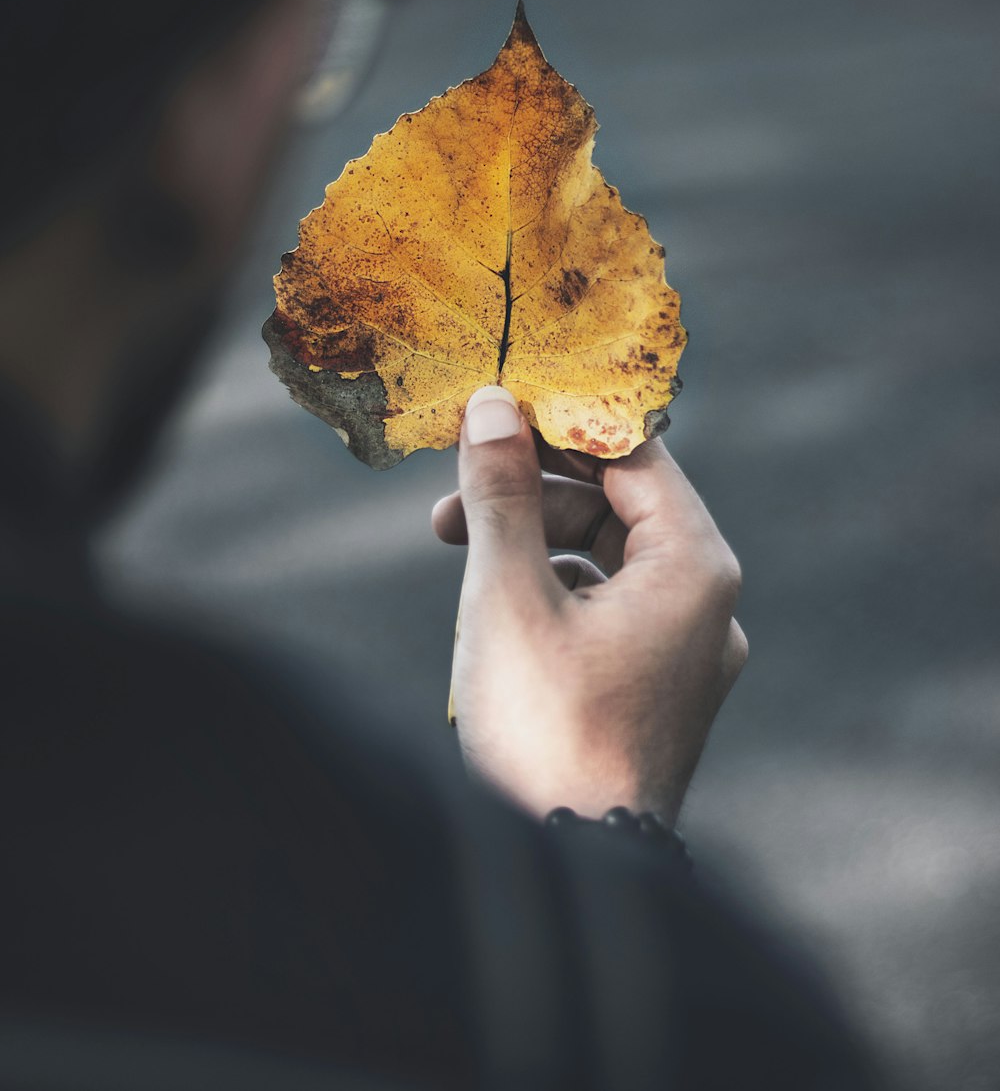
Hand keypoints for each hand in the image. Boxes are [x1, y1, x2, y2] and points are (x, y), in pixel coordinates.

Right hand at [431, 386, 746, 824]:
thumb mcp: (508, 595)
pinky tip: (499, 606)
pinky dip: (552, 593)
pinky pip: (607, 611)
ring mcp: (686, 653)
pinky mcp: (657, 689)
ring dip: (532, 542)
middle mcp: (707, 605)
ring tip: (453, 545)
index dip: (562, 423)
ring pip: (606, 560)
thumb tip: (493, 407)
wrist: (570, 869)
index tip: (497, 410)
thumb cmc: (543, 727)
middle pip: (617, 507)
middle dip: (531, 492)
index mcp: (694, 568)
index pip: (635, 455)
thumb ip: (503, 493)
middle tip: (453, 493)